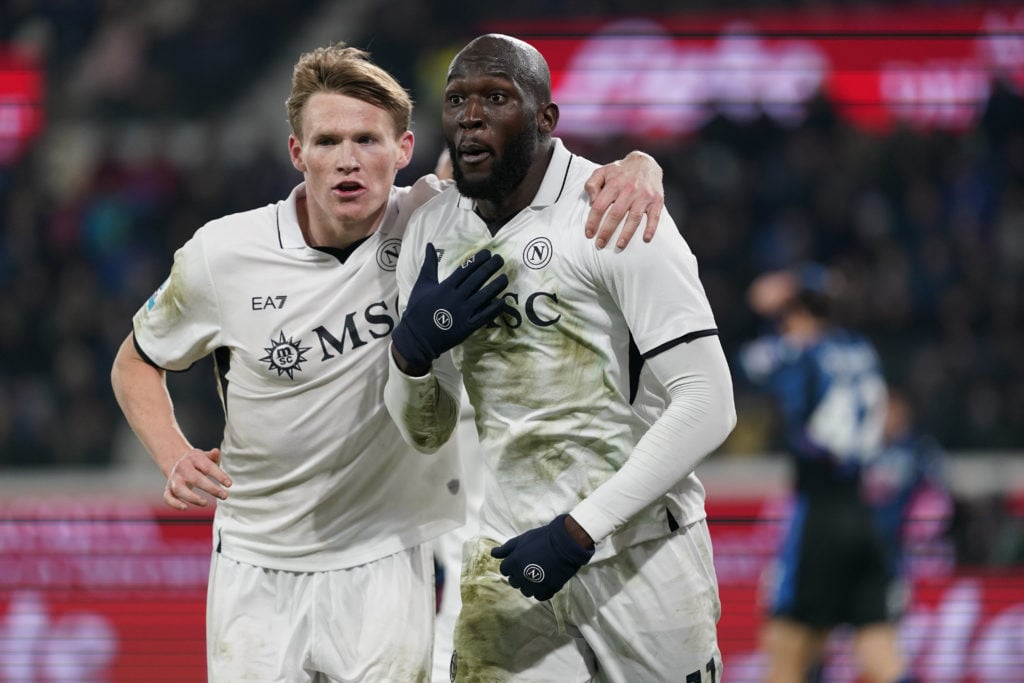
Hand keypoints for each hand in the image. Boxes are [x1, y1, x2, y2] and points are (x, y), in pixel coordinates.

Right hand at [164, 447, 230, 510]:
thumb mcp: (206, 457)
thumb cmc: (199, 463)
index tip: (229, 484)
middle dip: (211, 488)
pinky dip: (174, 504)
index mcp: (193, 457)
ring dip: (192, 498)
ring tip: (205, 503)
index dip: (219, 475)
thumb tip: (216, 452)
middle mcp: (182, 467)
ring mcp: (174, 478)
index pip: (208, 467)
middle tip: (224, 496)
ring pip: (180, 489)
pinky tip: (185, 508)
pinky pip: (168, 497)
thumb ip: (212, 456)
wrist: (179, 463)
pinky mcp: (168, 489)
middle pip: (196, 478)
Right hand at [391, 243, 507, 372]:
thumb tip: (430, 245)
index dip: (478, 260)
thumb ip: (429, 265)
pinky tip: (502, 301)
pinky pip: (485, 315)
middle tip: (500, 259)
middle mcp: (456, 297)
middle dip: (490, 267)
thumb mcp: (422, 285)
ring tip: (505, 277)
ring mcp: (463, 313)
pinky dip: (494, 308)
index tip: (488, 253)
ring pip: (484, 296)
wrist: (417, 338)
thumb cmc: (418, 309)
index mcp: (445, 287)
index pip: (465, 269)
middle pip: (477, 280)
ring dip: (496, 286)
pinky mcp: (468, 327)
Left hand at [490, 514, 594, 600]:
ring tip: (539, 574)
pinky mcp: (548, 589)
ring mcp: (534, 584)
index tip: (520, 561)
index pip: (504, 570)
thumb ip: (506, 549)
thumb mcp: (521, 540)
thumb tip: (492, 554)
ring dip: (530, 584)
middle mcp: (521, 575)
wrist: (565, 542)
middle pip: (514, 582)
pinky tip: (546, 581)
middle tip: (530, 566)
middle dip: (519, 575)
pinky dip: (542, 591)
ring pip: (526, 591)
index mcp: (513, 562)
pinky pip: (540, 596)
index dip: (511, 566)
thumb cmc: (542, 538)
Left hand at [584, 150, 663, 249]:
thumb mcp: (602, 172)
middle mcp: (629, 190)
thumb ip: (592, 185)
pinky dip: (651, 228)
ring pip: (634, 218)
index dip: (593, 221)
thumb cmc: (620, 172)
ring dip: (627, 234)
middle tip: (600, 244)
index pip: (600, 206)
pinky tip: (646, 239)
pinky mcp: (656, 200)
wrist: (646, 162)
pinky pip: (654, 217)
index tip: (589, 234)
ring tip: (619, 246)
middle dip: (607, 232)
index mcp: (614, 184)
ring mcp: (644, 196)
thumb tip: (591, 202)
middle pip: (616, 215)